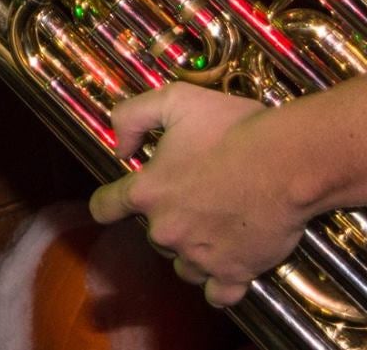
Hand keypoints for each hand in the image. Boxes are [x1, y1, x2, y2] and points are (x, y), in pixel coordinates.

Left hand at [89, 83, 293, 306]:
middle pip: (153, 234)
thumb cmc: (232, 128)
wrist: (290, 162)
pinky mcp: (235, 272)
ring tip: (216, 229)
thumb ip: (131, 117)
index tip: (119, 200)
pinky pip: (217, 294)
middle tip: (198, 199)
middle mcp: (166, 230)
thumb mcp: (172, 101)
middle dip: (169, 219)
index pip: (105, 207)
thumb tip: (120, 148)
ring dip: (192, 251)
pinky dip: (219, 284)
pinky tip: (226, 268)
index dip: (109, 202)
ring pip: (183, 265)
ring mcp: (199, 255)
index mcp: (146, 192)